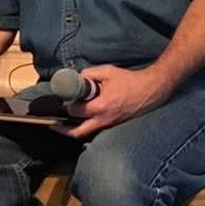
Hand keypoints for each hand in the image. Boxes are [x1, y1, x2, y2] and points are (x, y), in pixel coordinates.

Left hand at [49, 64, 171, 139]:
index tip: (61, 100)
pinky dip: (86, 127)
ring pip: (86, 133)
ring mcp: (109, 125)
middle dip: (63, 129)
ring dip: (73, 130)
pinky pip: (96, 129)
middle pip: (77, 132)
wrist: (151, 90)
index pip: (75, 111)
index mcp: (101, 107)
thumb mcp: (107, 71)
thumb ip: (88, 73)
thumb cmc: (129, 80)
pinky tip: (79, 121)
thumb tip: (76, 77)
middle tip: (53, 124)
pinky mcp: (114, 125)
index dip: (66, 105)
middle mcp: (104, 120)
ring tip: (61, 125)